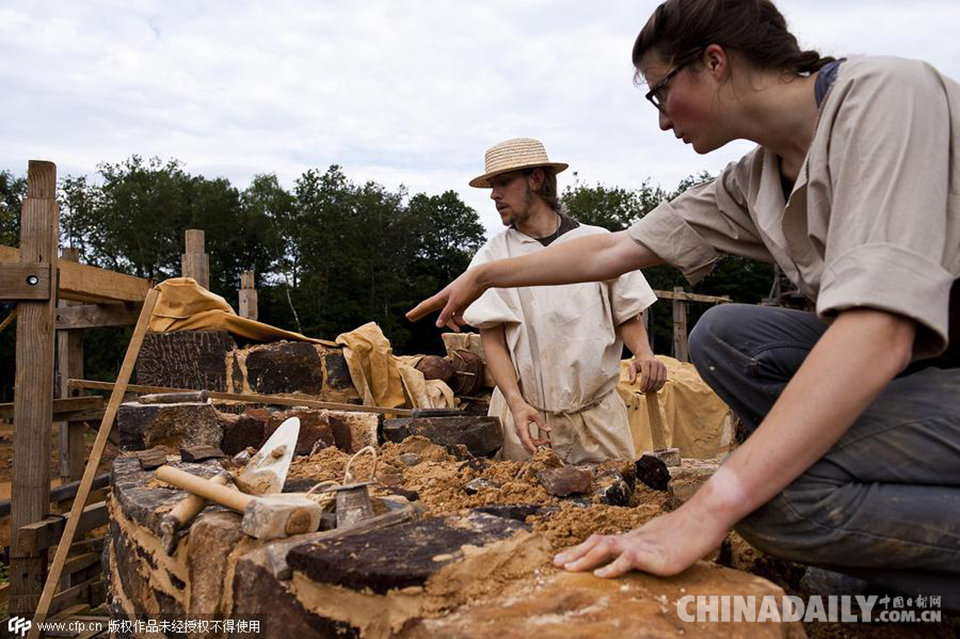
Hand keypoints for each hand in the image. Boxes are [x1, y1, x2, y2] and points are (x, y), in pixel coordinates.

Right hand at [406, 267, 485, 331]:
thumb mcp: (455, 303)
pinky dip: (460, 320)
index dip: (416, 312)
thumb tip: (437, 325)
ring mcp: (453, 302)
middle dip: (422, 315)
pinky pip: (457, 316)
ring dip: (452, 324)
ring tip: (458, 329)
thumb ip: (446, 314)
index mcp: (440, 298)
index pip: (425, 306)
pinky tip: (464, 322)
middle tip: (411, 318)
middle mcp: (445, 300)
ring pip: (448, 317)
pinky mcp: (462, 303)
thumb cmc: (466, 287)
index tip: (407, 316)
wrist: (480, 278)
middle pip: (431, 310)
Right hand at [509, 399, 551, 454]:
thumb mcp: (534, 414)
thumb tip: (549, 430)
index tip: (537, 452)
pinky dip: (535, 442)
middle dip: (536, 448)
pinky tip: (542, 441)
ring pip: (528, 443)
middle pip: (527, 444)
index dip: (532, 447)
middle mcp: (519, 433)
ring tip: (547, 441)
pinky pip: (528, 441)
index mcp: (521, 428)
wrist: (516, 406)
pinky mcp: (522, 433)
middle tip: (546, 449)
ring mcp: (520, 434)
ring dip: (537, 445)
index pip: (526, 440)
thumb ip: (541, 422)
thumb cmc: (524, 409)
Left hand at [552, 497, 729, 577]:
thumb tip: (635, 555)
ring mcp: (643, 546)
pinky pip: (628, 560)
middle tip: (555, 564)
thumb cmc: (687, 530)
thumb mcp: (661, 540)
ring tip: (569, 569)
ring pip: (607, 547)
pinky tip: (600, 575)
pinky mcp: (655, 556)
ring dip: (585, 558)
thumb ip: (646, 547)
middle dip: (575, 553)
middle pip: (597, 542)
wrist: (706, 517)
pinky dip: (612, 567)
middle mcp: (634, 539)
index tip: (563, 558)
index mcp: (633, 537)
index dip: (581, 549)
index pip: (600, 541)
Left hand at [628, 354, 666, 392]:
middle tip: (645, 391)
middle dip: (649, 387)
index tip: (642, 390)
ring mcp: (661, 365)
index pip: (646, 375)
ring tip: (649, 390)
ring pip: (659, 380)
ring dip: (655, 387)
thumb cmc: (638, 363)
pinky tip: (655, 388)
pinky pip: (664, 379)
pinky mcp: (664, 368)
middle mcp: (655, 362)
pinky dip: (660, 386)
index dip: (644, 384)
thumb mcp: (632, 367)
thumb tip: (631, 383)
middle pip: (653, 378)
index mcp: (646, 362)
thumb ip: (632, 375)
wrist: (646, 356)